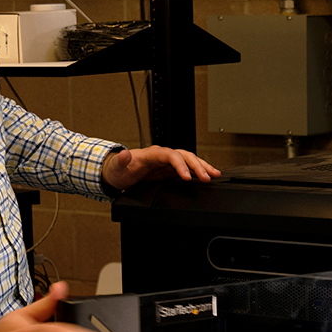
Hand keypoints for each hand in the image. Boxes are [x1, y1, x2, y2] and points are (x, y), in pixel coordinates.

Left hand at [102, 146, 220, 191]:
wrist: (117, 174)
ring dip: (202, 167)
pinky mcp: (168, 171)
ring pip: (189, 161)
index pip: (171, 155)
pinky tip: (206, 177)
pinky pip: (186, 169)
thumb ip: (121, 161)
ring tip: (215, 175)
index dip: (180, 165)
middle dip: (197, 166)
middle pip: (184, 156)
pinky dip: (197, 173)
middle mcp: (162, 156)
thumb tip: (125, 153)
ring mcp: (166, 163)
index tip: (187, 176)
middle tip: (208, 177)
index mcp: (151, 154)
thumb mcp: (116, 167)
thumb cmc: (117, 170)